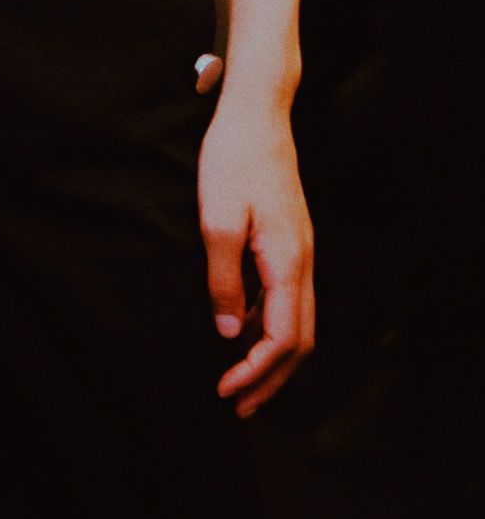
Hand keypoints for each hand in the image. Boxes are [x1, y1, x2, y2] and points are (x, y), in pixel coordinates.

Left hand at [198, 95, 313, 417]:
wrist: (257, 113)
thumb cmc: (233, 159)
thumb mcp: (216, 219)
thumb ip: (224, 279)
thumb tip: (229, 331)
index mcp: (287, 262)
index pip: (282, 339)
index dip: (256, 373)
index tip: (226, 391)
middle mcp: (301, 261)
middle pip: (298, 341)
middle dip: (270, 380)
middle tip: (237, 405)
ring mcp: (298, 250)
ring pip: (296, 321)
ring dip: (269, 355)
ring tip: (237, 378)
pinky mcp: (289, 240)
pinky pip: (286, 297)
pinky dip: (267, 324)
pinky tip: (239, 326)